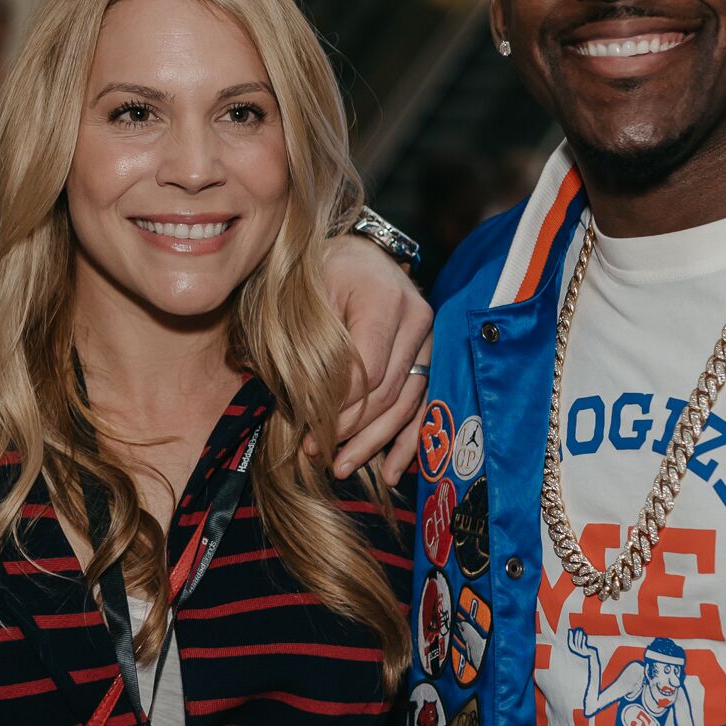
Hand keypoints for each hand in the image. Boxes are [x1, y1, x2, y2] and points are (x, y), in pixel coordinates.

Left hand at [318, 235, 433, 483]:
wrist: (352, 255)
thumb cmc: (317, 275)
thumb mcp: (301, 298)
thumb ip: (302, 346)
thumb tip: (293, 398)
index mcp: (383, 298)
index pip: (367, 370)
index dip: (337, 406)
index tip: (305, 429)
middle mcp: (417, 318)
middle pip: (388, 391)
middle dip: (350, 430)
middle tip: (315, 454)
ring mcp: (429, 339)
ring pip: (406, 403)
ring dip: (374, 442)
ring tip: (341, 468)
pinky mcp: (431, 357)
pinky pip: (424, 404)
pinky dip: (407, 440)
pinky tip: (389, 471)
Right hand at [566, 627, 596, 657]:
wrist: (592, 655)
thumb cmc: (586, 649)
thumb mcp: (581, 645)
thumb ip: (578, 641)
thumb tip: (576, 633)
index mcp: (574, 649)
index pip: (570, 642)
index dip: (570, 637)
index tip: (570, 631)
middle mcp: (576, 650)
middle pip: (575, 641)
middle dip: (576, 635)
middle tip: (577, 630)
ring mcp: (580, 651)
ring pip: (579, 642)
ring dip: (579, 636)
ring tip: (581, 631)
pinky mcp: (584, 651)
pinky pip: (583, 644)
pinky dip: (583, 640)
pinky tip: (584, 636)